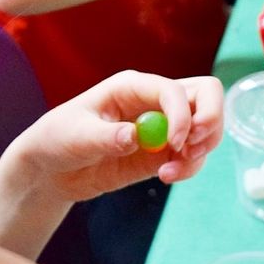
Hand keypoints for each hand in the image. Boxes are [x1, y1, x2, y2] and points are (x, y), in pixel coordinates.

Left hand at [13, 71, 223, 202]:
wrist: (52, 169)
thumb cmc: (57, 138)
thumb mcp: (74, 136)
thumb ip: (105, 137)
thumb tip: (134, 137)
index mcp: (132, 87)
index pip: (174, 90)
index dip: (182, 114)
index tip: (174, 144)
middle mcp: (154, 102)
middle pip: (206, 94)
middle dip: (211, 120)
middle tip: (194, 147)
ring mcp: (163, 127)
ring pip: (206, 126)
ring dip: (201, 150)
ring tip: (172, 172)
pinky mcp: (163, 152)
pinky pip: (193, 155)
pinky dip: (190, 167)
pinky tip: (167, 177)